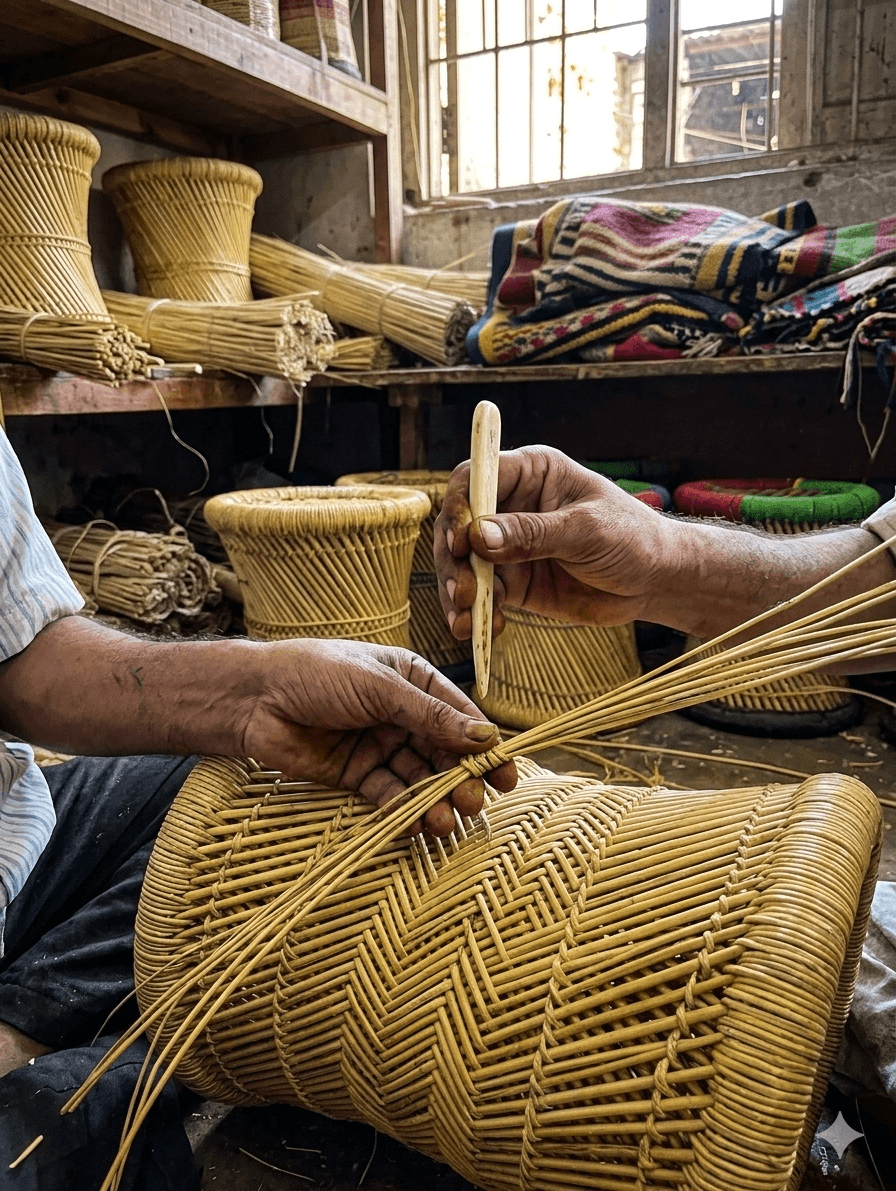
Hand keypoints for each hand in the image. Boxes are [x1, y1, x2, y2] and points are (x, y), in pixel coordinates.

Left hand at [237, 638, 516, 836]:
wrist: (254, 698)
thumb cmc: (316, 673)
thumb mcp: (379, 687)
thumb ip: (430, 715)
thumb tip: (485, 738)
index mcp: (412, 680)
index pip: (459, 715)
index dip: (484, 746)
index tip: (506, 773)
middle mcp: (401, 713)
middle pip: (443, 752)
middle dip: (461, 779)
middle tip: (474, 803)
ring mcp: (379, 745)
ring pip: (419, 777)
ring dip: (436, 799)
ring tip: (445, 820)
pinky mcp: (356, 774)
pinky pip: (389, 794)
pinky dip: (405, 810)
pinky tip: (418, 823)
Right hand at [434, 445, 679, 636]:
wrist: (656, 581)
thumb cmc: (632, 537)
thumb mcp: (586, 530)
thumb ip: (533, 533)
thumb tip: (479, 536)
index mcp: (531, 473)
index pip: (476, 477)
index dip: (459, 505)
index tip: (460, 539)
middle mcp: (511, 506)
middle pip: (459, 525)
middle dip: (454, 559)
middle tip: (463, 591)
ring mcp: (508, 546)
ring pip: (464, 565)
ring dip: (458, 591)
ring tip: (464, 617)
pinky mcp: (513, 581)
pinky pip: (483, 596)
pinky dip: (475, 614)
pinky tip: (478, 630)